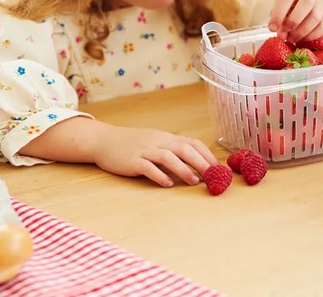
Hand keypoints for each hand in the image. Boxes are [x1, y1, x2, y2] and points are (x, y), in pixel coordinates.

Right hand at [93, 124, 217, 187]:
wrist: (104, 140)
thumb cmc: (133, 144)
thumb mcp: (156, 142)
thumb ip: (173, 151)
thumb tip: (195, 166)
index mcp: (167, 138)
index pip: (192, 143)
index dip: (206, 154)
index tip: (218, 167)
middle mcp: (158, 142)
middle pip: (184, 149)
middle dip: (201, 162)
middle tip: (213, 175)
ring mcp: (145, 150)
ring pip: (168, 157)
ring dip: (183, 169)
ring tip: (194, 182)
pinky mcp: (132, 161)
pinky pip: (147, 167)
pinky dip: (159, 175)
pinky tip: (167, 184)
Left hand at [268, 0, 322, 44]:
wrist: (312, 2)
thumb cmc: (292, 5)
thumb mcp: (282, 6)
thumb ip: (279, 19)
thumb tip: (281, 35)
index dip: (278, 14)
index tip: (272, 28)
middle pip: (306, 2)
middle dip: (294, 20)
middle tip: (285, 32)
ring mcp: (321, 3)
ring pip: (315, 17)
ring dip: (301, 32)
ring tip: (291, 38)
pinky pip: (322, 27)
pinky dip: (310, 36)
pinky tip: (302, 38)